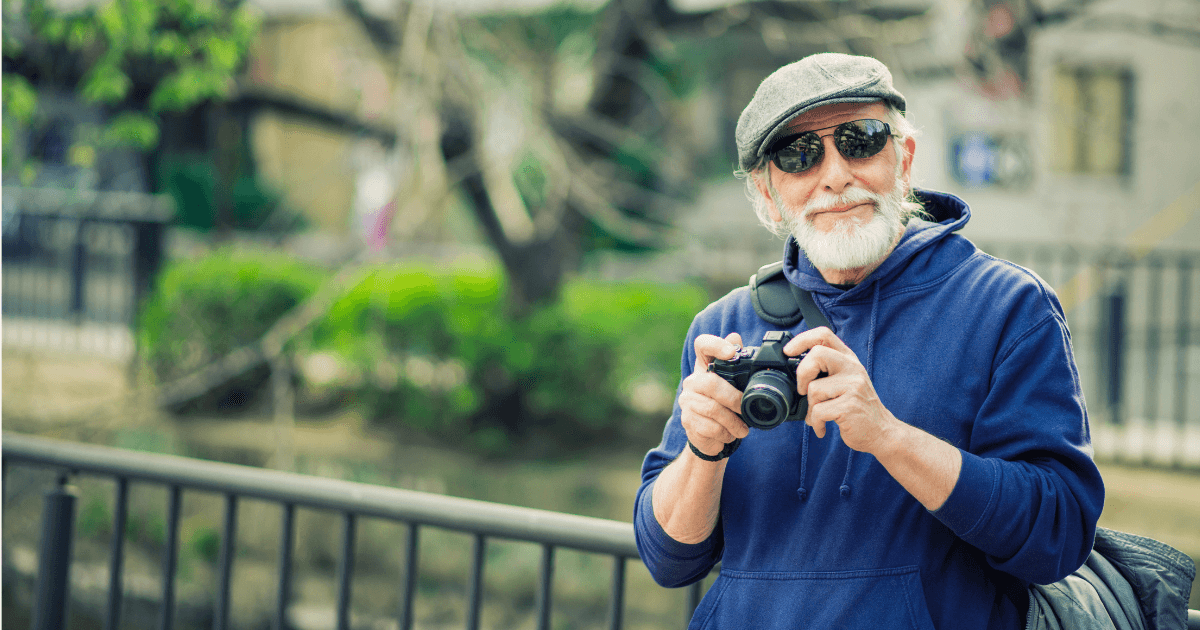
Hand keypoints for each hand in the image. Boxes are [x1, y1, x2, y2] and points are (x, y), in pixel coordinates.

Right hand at [678, 333, 748, 457]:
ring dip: (732, 422)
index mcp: (705, 367)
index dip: (716, 344)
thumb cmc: (726, 406)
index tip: (731, 353)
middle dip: (733, 399)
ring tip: (742, 429)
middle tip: (745, 410)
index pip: (702, 345)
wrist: (712, 435)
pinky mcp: (687, 420)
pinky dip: (724, 433)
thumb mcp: (736, 386)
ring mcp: (687, 401)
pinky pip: (709, 427)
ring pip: (712, 409)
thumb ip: (737, 363)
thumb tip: (735, 337)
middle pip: (711, 383)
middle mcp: (693, 381)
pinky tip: (729, 434)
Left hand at [785, 327, 897, 454]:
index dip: (802, 339)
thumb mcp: (845, 381)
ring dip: (810, 407)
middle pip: (817, 353)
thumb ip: (826, 371)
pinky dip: (815, 422)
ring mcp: (853, 386)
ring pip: (814, 388)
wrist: (881, 431)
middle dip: (802, 374)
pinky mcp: (850, 406)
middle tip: (803, 390)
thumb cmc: (857, 407)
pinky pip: (819, 411)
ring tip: (819, 415)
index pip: (824, 335)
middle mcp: (852, 368)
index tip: (788, 351)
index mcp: (848, 359)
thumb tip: (793, 370)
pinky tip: (822, 426)